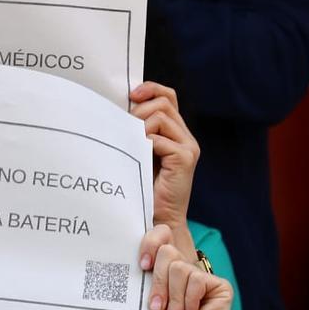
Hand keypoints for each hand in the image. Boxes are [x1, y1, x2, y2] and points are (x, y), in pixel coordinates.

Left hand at [131, 80, 197, 253]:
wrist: (157, 220)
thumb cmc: (143, 189)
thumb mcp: (138, 154)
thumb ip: (137, 132)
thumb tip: (119, 109)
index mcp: (176, 133)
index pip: (168, 96)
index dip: (150, 89)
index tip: (131, 95)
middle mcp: (186, 137)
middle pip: (163, 102)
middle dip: (139, 111)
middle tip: (123, 130)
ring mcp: (188, 147)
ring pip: (160, 116)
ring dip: (139, 127)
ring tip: (129, 146)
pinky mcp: (185, 158)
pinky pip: (158, 139)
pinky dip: (144, 145)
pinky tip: (137, 159)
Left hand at [149, 235, 233, 309]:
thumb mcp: (144, 304)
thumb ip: (143, 277)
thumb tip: (130, 253)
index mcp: (162, 273)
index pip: (159, 237)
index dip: (150, 243)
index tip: (142, 265)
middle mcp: (182, 273)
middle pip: (166, 250)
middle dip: (157, 281)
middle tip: (155, 308)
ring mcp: (200, 279)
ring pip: (179, 267)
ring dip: (173, 299)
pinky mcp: (218, 287)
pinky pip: (197, 279)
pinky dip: (189, 302)